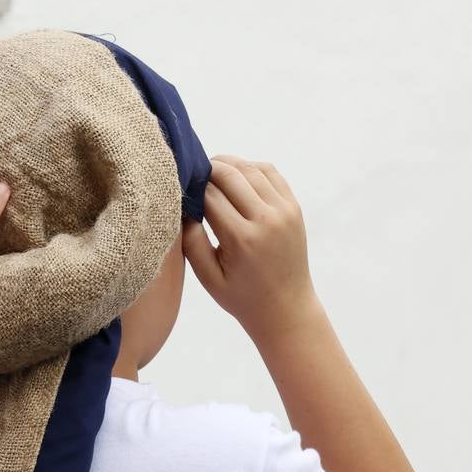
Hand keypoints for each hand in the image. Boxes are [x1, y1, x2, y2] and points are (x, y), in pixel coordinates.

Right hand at [184, 155, 320, 341]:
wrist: (286, 307)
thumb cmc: (241, 297)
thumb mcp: (208, 278)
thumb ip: (192, 243)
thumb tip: (182, 208)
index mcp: (241, 239)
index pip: (209, 195)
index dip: (190, 187)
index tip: (177, 188)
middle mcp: (266, 220)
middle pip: (230, 174)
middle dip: (207, 168)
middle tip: (190, 172)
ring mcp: (284, 211)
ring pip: (251, 168)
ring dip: (228, 164)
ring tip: (210, 170)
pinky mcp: (294, 208)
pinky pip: (271, 173)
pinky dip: (250, 167)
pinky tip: (236, 175)